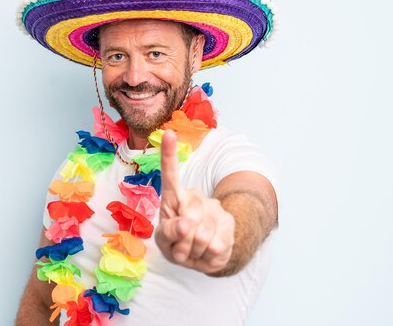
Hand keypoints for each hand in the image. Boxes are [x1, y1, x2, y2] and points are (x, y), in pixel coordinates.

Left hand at [154, 130, 235, 273]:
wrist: (201, 256)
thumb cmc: (176, 242)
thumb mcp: (164, 241)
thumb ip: (168, 232)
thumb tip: (184, 224)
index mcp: (174, 198)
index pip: (171, 175)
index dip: (168, 155)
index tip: (167, 133)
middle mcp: (195, 197)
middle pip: (187, 220)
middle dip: (180, 241)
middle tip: (179, 247)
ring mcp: (214, 208)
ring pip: (201, 236)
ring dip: (192, 251)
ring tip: (191, 250)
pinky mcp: (228, 223)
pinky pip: (215, 246)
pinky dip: (205, 258)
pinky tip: (204, 253)